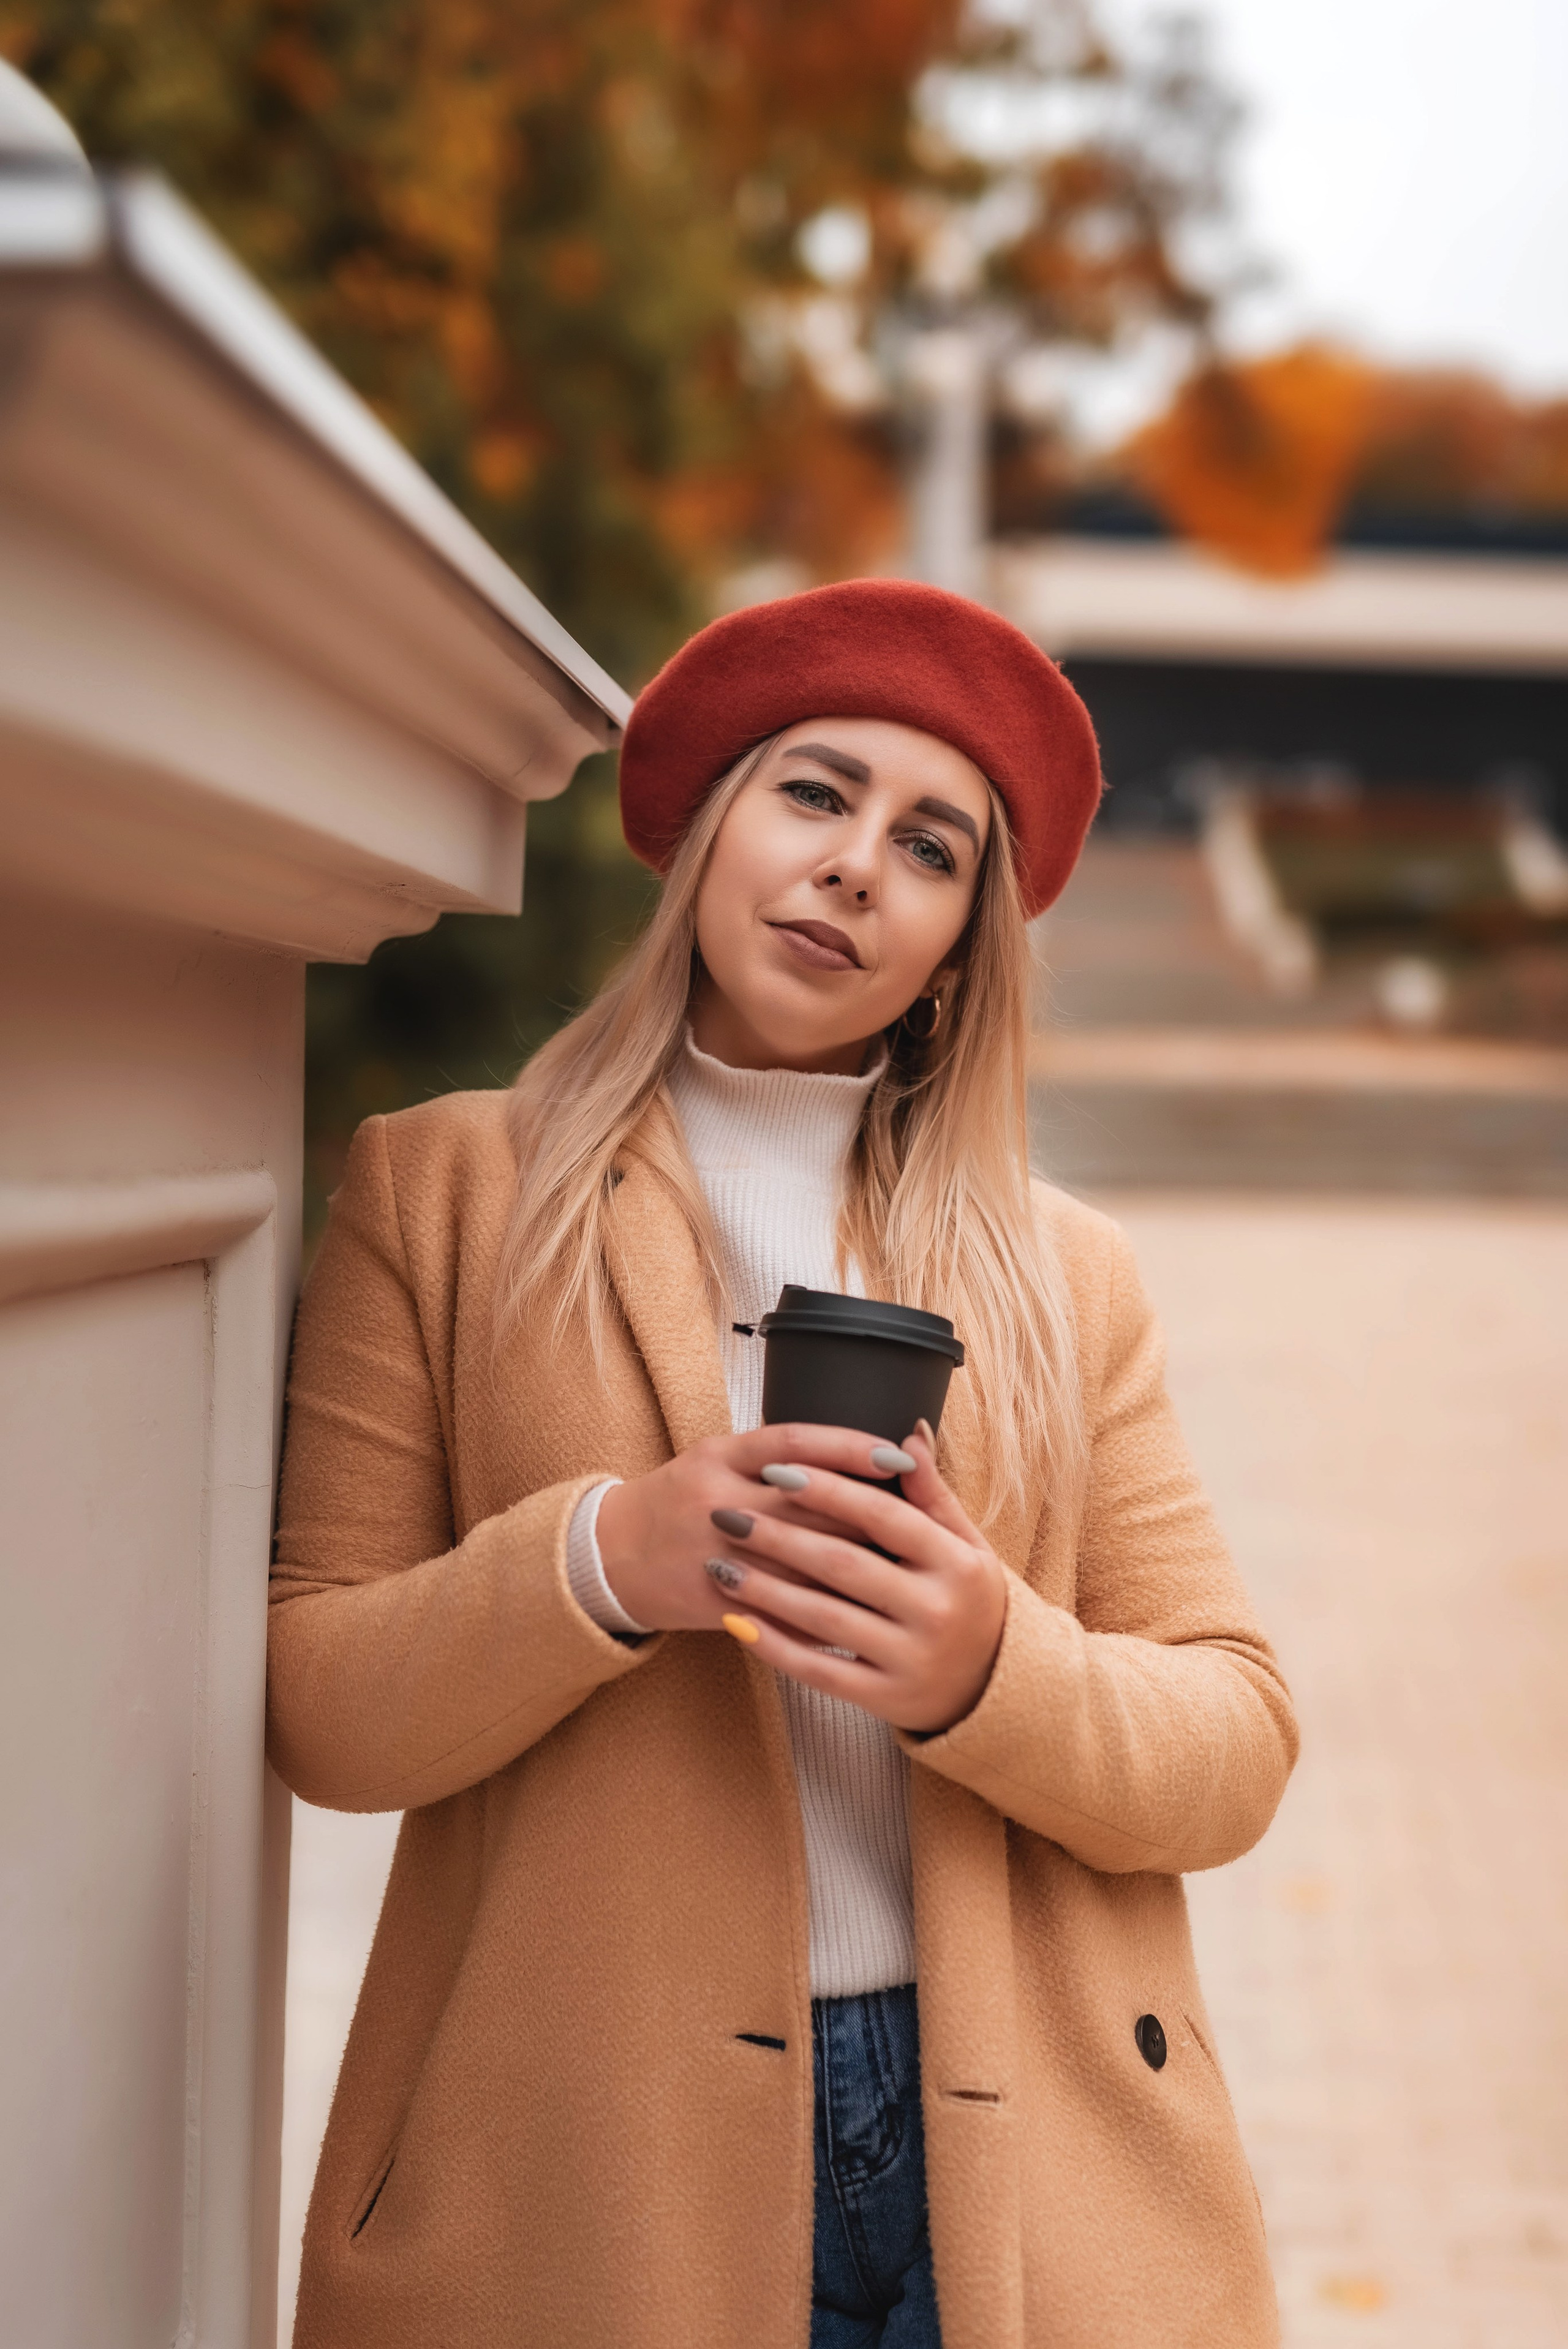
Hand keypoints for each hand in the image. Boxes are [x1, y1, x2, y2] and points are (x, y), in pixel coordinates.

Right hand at [594, 1422, 942, 1633]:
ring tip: (905, 1571)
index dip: (850, 1447)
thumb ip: (776, 1458)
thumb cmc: (679, 1502)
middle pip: (807, 1503)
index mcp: (720, 1456)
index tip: (897, 1455)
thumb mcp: (717, 1461)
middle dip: (867, 1515)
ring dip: (854, 1569)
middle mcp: (717, 1498)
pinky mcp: (712, 1598)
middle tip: (921, 1522)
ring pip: (800, 1560)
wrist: (608, 1556)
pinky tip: (861, 1618)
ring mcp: (713, 1550)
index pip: (795, 1442)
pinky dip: (822, 1615)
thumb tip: (856, 1458)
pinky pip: (780, 1609)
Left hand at [700, 1420, 1007, 1734]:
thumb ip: (934, 1494)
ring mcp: (910, 1659)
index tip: (776, 1471)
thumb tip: (907, 1434)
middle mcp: (936, 1611)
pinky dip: (774, 1646)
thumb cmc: (968, 1599)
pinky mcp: (885, 1699)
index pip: (884, 1517)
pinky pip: (818, 1670)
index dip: (829, 1491)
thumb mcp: (966, 1545)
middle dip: (779, 1538)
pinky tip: (736, 1622)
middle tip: (726, 1516)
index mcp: (957, 1564)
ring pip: (824, 1619)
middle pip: (844, 1565)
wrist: (992, 1686)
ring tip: (720, 1564)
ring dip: (765, 1591)